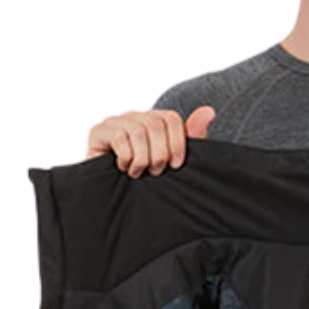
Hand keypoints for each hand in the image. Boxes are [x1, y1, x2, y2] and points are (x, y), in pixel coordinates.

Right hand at [85, 105, 214, 175]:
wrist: (112, 197)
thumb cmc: (144, 178)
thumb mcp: (172, 160)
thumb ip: (190, 137)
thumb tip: (209, 111)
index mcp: (153, 121)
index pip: (171, 118)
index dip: (177, 142)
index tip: (176, 166)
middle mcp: (134, 117)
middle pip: (155, 124)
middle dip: (159, 154)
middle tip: (155, 172)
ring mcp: (115, 122)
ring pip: (138, 132)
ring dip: (142, 159)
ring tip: (139, 173)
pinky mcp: (98, 131)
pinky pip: (119, 138)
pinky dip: (126, 158)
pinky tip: (123, 168)